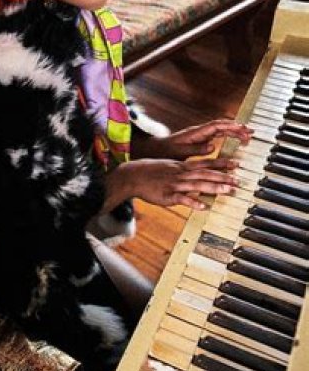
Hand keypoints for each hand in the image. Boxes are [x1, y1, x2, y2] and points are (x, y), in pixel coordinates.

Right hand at [117, 157, 238, 210]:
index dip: (222, 164)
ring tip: (227, 191)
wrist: (133, 175)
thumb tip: (196, 172)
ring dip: (213, 188)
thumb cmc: (151, 171)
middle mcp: (181, 173)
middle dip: (223, 177)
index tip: (236, 164)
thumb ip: (184, 169)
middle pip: (205, 174)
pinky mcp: (167, 195)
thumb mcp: (169, 165)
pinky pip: (181, 199)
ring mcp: (175, 184)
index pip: (206, 164)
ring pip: (197, 185)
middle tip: (238, 181)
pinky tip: (203, 207)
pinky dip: (192, 202)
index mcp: (183, 166)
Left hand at [146, 120, 252, 160]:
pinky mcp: (201, 139)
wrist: (156, 150)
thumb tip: (212, 146)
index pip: (216, 126)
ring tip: (248, 135)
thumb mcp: (180, 152)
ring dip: (234, 131)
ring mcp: (201, 134)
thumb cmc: (167, 150)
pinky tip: (236, 140)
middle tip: (250, 132)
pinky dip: (228, 136)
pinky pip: (218, 135)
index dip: (230, 126)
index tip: (242, 128)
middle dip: (236, 128)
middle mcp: (200, 131)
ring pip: (221, 130)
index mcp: (196, 132)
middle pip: (222, 126)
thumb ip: (195, 149)